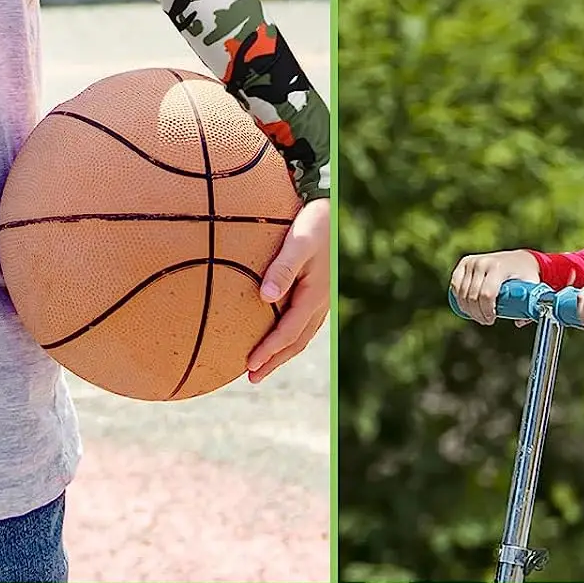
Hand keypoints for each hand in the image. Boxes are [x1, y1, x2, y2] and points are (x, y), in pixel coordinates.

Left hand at [247, 196, 328, 383]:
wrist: (333, 206)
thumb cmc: (314, 222)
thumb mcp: (299, 242)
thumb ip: (283, 268)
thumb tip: (265, 297)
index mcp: (315, 295)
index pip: (289, 331)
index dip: (270, 351)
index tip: (250, 365)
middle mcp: (320, 301)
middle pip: (296, 340)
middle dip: (275, 360)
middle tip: (253, 376)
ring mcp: (321, 297)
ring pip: (302, 333)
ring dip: (282, 351)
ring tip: (264, 363)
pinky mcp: (318, 289)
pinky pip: (304, 321)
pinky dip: (290, 334)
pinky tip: (279, 331)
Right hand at [449, 248, 541, 324]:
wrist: (519, 259)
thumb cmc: (526, 276)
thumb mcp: (532, 288)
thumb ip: (530, 306)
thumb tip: (519, 322)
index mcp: (499, 268)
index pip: (487, 294)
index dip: (486, 311)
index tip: (492, 319)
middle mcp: (484, 262)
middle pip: (473, 296)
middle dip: (477, 313)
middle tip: (486, 320)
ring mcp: (473, 261)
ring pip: (463, 292)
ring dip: (467, 308)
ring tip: (477, 315)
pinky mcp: (465, 262)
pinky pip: (455, 283)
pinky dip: (458, 296)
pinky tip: (464, 305)